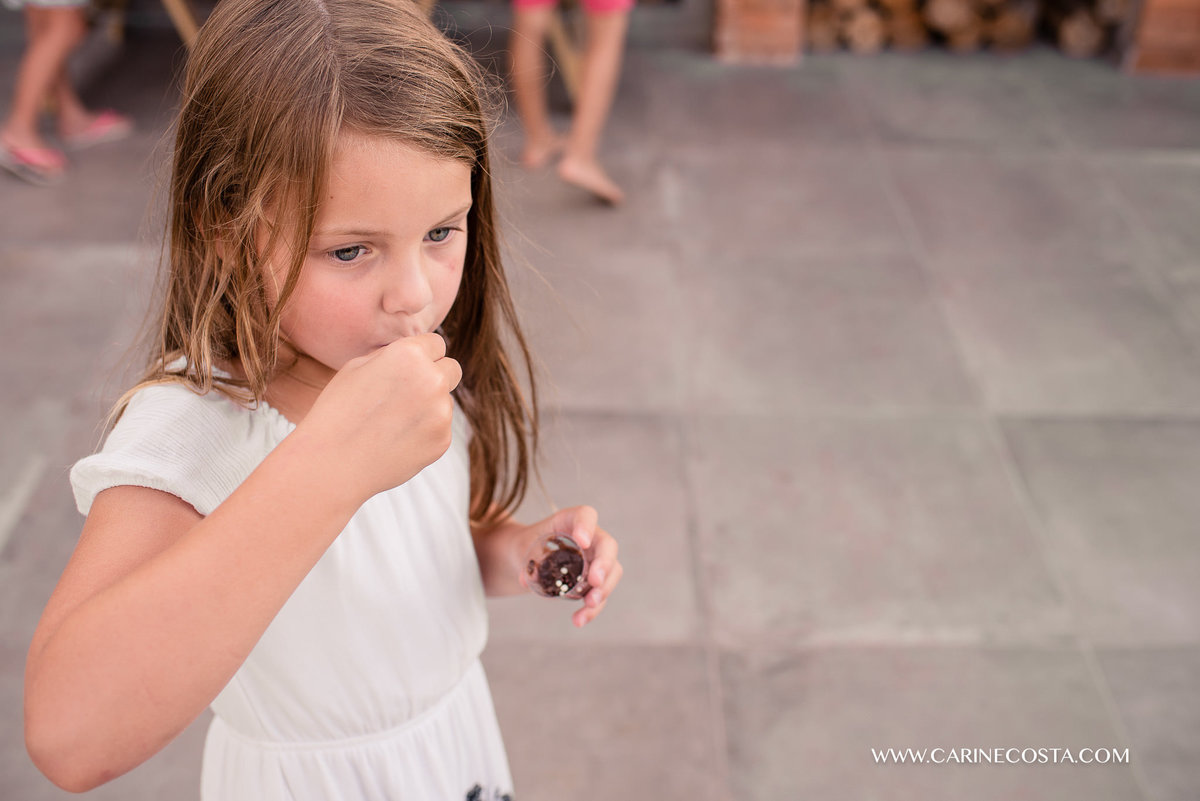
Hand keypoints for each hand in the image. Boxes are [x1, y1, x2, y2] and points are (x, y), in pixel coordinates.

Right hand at [296, 333, 461, 502]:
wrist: (332, 464)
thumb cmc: (337, 412)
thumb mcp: (356, 367)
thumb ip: (392, 355)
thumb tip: (416, 353)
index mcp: (409, 355)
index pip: (437, 343)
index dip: (422, 354)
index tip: (410, 367)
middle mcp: (432, 380)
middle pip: (452, 369)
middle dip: (436, 375)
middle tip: (408, 392)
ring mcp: (441, 413)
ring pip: (445, 401)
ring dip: (429, 406)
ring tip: (391, 422)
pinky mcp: (442, 440)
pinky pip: (441, 428)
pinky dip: (425, 432)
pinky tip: (396, 440)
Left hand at [523, 505, 622, 627]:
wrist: (526, 559)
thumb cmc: (527, 547)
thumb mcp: (521, 549)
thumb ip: (525, 560)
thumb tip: (526, 579)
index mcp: (569, 521)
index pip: (585, 515)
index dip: (587, 526)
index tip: (582, 541)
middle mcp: (589, 538)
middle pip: (607, 546)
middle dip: (605, 564)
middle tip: (595, 581)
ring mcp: (595, 561)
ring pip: (612, 572)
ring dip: (604, 590)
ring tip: (590, 604)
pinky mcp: (593, 582)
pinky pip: (600, 595)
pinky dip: (592, 610)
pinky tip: (579, 620)